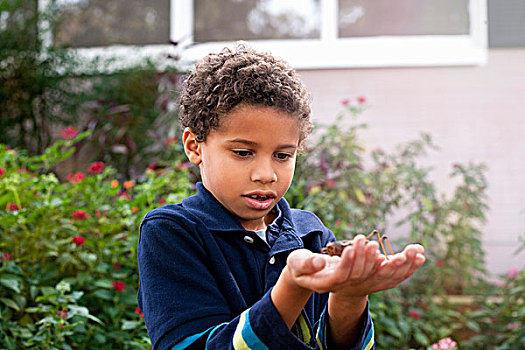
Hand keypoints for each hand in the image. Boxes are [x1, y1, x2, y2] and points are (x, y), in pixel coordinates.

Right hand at [285, 235, 424, 295]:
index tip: (362, 242)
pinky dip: (406, 266)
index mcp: (330, 283)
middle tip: (401, 244)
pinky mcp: (370, 281)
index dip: (354, 259)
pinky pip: (392, 277)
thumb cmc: (300, 267)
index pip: (345, 274)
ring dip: (401, 264)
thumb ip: (308, 263)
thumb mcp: (298, 263)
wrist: (309, 277)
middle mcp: (349, 288)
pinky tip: (418, 254)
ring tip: (415, 250)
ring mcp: (361, 286)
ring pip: (386, 279)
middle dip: (382, 261)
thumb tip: (320, 263)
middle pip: (370, 278)